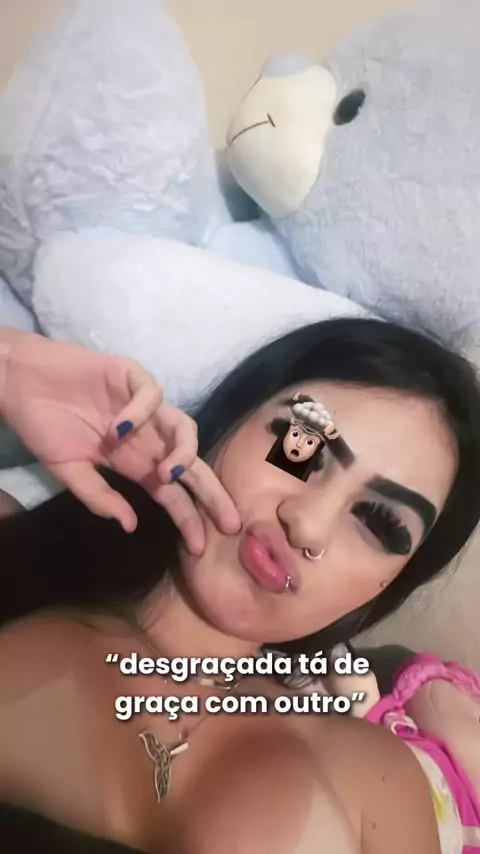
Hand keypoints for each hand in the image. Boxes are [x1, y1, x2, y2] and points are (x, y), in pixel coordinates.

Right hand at [0, 329, 240, 549]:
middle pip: (191, 465)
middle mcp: (147, 436)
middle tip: (229, 521)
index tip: (199, 548)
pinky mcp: (131, 374)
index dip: (187, 518)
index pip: (172, 493)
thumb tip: (130, 526)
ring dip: (183, 451)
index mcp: (134, 461)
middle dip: (212, 492)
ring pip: (184, 427)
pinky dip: (140, 412)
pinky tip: (117, 427)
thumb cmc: (43, 425)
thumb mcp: (68, 471)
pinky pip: (151, 394)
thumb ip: (99, 497)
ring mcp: (143, 406)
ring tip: (167, 472)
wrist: (19, 383)